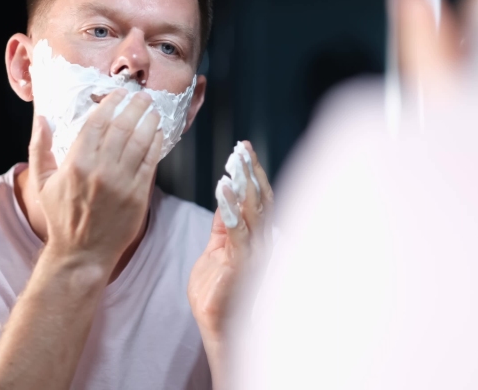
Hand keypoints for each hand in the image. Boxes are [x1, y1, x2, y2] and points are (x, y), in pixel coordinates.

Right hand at [27, 89, 162, 269]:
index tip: (119, 93)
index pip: (98, 122)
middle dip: (135, 106)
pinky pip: (150, 162)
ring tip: (152, 110)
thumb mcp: (42, 181)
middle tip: (142, 96)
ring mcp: (122, 183)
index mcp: (76, 163)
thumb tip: (41, 117)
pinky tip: (157, 133)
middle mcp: (100, 170)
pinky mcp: (138, 195)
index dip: (111, 103)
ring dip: (149, 121)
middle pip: (122, 126)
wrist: (82, 252)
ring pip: (141, 141)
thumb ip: (39, 146)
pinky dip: (156, 144)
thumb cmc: (61, 217)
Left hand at [188, 141, 273, 340]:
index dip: (251, 173)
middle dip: (251, 171)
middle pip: (260, 199)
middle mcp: (261, 243)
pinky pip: (238, 231)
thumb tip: (224, 198)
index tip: (242, 149)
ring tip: (234, 162)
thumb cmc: (217, 294)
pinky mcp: (243, 264)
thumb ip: (222, 226)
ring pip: (254, 211)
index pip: (257, 198)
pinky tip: (223, 190)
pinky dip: (231, 208)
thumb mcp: (216, 251)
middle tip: (241, 148)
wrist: (218, 328)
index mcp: (254, 238)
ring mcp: (255, 253)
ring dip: (244, 184)